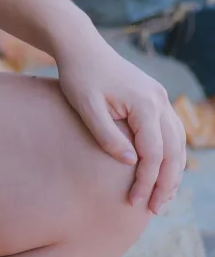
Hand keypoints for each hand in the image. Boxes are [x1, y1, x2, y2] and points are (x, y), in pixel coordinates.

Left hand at [54, 31, 187, 215]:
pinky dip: (171, 154)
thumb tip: (131, 162)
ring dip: (173, 172)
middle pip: (173, 151)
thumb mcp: (86, 106)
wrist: (81, 47)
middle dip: (165, 183)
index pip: (154, 152)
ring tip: (161, 197)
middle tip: (153, 209)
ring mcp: (160, 98)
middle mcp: (159, 100)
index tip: (134, 201)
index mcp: (144, 103)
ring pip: (178, 142)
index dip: (146, 180)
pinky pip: (172, 132)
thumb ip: (107, 135)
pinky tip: (162, 171)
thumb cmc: (78, 76)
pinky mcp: (155, 98)